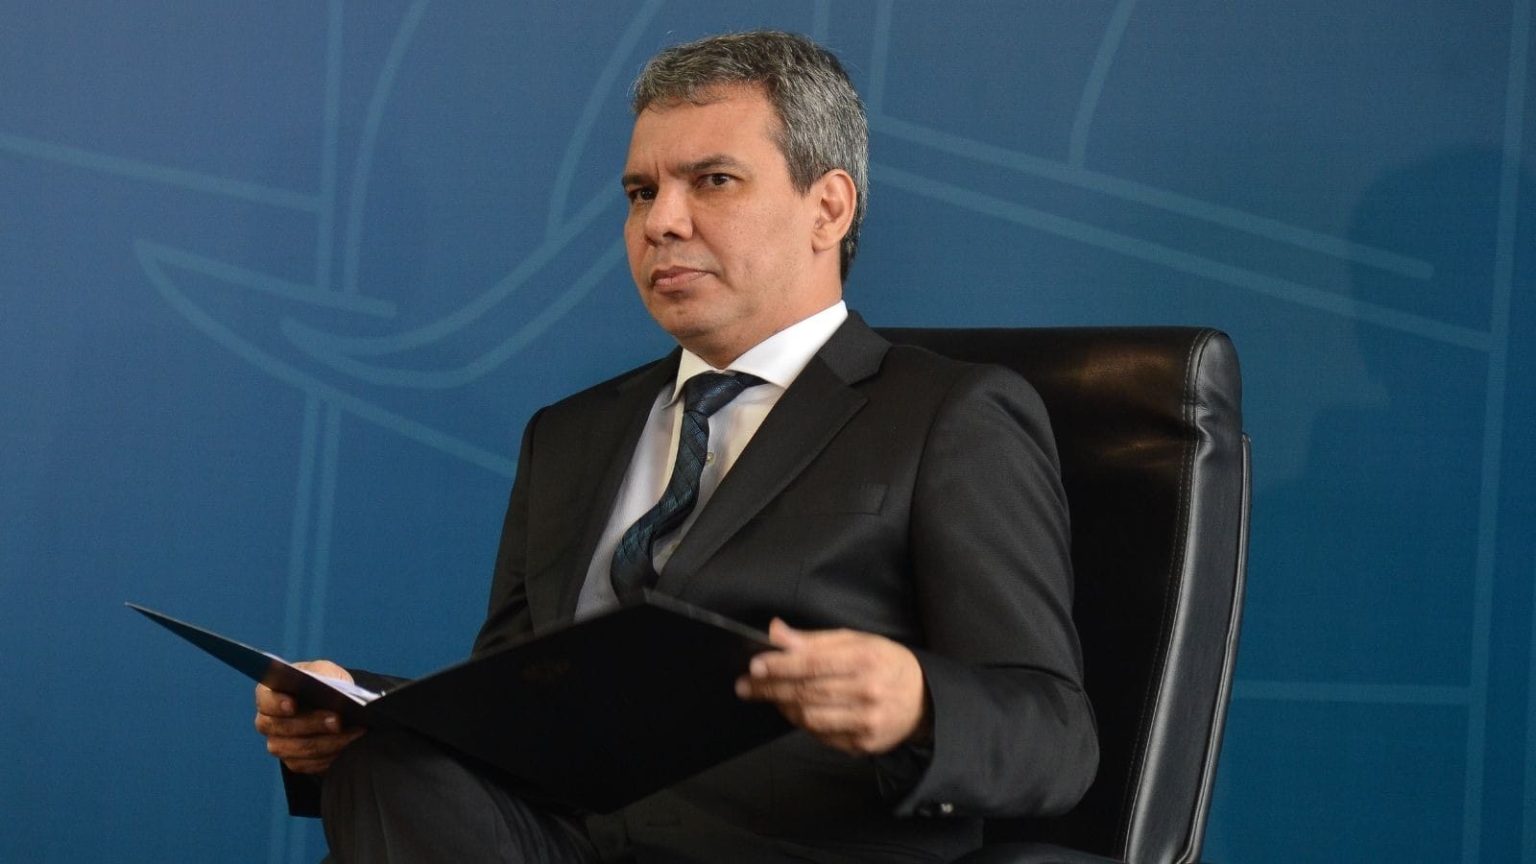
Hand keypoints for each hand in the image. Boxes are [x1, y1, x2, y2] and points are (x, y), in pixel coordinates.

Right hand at [253, 660, 365, 773]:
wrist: (334, 704)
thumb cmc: (324, 683)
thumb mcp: (326, 671)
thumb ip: (324, 675)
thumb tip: (329, 688)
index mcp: (269, 694)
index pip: (266, 700)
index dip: (277, 703)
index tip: (293, 705)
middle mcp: (267, 721)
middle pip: (282, 727)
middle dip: (313, 724)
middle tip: (337, 720)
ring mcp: (278, 744)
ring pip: (298, 749)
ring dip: (328, 742)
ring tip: (353, 732)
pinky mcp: (294, 761)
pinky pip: (309, 764)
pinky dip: (331, 755)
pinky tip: (349, 745)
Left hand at [735, 619, 928, 755]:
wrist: (924, 700)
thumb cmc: (884, 663)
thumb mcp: (856, 641)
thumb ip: (813, 640)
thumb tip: (775, 633)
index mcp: (866, 659)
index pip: (814, 663)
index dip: (780, 665)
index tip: (755, 666)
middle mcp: (868, 692)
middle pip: (807, 692)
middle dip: (770, 689)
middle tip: (746, 685)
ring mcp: (867, 722)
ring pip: (810, 718)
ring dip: (784, 707)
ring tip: (770, 697)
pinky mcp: (864, 745)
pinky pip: (822, 736)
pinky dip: (804, 723)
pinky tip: (796, 710)